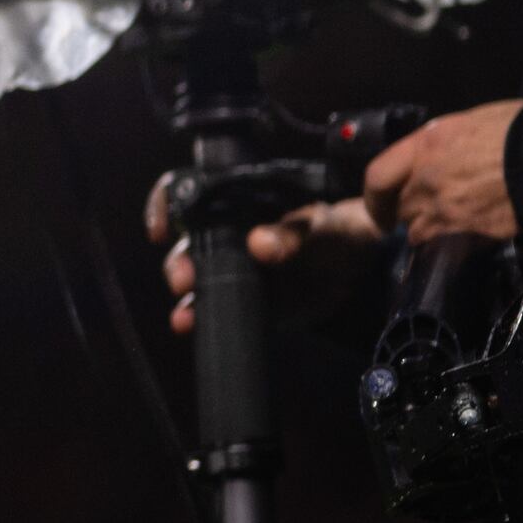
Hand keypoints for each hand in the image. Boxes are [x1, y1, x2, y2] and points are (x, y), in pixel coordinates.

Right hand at [146, 175, 379, 333]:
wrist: (362, 270)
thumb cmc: (336, 230)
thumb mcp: (319, 225)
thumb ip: (292, 232)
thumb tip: (259, 244)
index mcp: (240, 205)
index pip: (189, 195)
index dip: (166, 207)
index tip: (161, 230)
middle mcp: (228, 236)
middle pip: (186, 245)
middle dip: (178, 263)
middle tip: (182, 278)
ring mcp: (234, 271)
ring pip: (196, 280)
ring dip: (185, 297)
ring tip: (185, 314)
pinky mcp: (245, 303)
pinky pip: (216, 310)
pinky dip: (200, 319)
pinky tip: (190, 326)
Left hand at [365, 102, 520, 245]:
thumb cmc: (518, 130)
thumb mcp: (471, 122)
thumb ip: (444, 143)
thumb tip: (439, 154)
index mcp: (426, 144)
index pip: (377, 176)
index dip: (373, 196)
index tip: (378, 205)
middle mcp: (426, 178)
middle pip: (398, 206)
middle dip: (406, 209)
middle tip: (423, 209)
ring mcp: (444, 208)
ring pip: (417, 230)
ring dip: (426, 228)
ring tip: (448, 221)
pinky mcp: (466, 232)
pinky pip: (443, 243)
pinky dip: (447, 242)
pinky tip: (464, 234)